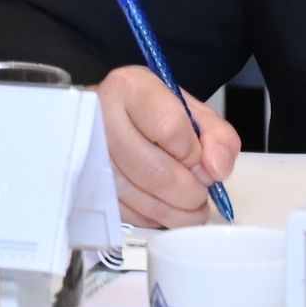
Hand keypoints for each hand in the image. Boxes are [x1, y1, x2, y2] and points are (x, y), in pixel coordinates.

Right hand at [96, 65, 240, 228]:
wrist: (114, 120)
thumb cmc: (153, 115)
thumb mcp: (193, 113)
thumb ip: (218, 137)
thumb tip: (217, 169)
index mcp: (129, 88)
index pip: (170, 129)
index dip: (194, 154)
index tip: (200, 159)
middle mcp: (100, 118)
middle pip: (154, 171)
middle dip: (189, 191)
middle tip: (200, 191)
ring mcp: (88, 154)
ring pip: (140, 198)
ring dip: (175, 211)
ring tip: (188, 204)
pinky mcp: (87, 185)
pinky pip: (127, 214)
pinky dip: (153, 218)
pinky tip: (163, 206)